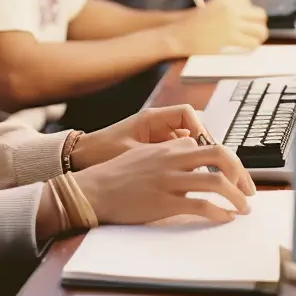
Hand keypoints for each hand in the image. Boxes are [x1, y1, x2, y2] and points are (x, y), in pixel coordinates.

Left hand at [71, 104, 211, 169]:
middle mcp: (156, 126)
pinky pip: (176, 156)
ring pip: (186, 145)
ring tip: (205, 176)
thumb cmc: (101, 151)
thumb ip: (159, 155)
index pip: (187, 113)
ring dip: (196, 159)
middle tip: (213, 165)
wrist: (82, 158)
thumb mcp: (132, 153)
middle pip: (191, 129)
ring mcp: (156, 139)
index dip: (200, 128)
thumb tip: (187, 159)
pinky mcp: (153, 153)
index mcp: (152, 119)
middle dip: (204, 146)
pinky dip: (184, 166)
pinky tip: (188, 181)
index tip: (205, 146)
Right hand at [75, 138, 255, 224]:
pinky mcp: (165, 202)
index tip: (235, 176)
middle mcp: (172, 159)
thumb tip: (190, 158)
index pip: (207, 147)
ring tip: (244, 208)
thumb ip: (168, 154)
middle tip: (248, 189)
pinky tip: (225, 218)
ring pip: (216, 182)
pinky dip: (219, 212)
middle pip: (220, 156)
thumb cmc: (117, 176)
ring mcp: (170, 180)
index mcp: (168, 147)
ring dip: (237, 196)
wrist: (94, 190)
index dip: (226, 162)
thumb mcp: (144, 155)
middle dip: (241, 172)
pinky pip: (201, 205)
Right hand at [167, 0, 267, 57]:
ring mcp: (232, 24)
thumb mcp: (209, 9)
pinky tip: (246, 49)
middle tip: (255, 33)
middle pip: (260, 15)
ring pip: (260, 30)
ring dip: (258, 37)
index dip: (249, 14)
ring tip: (252, 42)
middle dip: (259, 24)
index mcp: (225, 1)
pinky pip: (252, 43)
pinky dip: (252, 47)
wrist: (179, 36)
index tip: (246, 23)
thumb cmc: (191, 26)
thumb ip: (226, 11)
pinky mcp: (231, 38)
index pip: (248, 3)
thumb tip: (246, 21)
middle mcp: (231, 10)